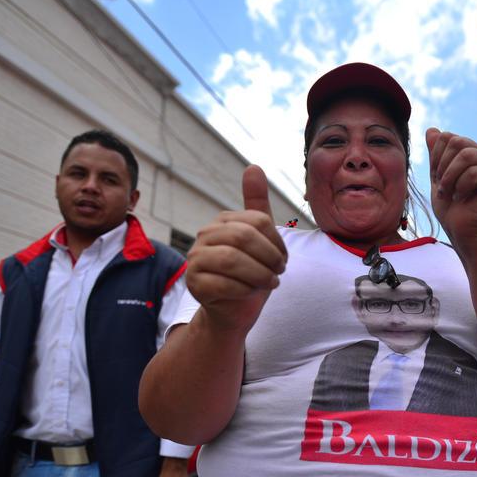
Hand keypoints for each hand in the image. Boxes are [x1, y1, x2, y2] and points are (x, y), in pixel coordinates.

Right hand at [186, 165, 287, 331]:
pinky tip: (251, 293)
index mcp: (223, 221)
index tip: (283, 259)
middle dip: (269, 257)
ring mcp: (195, 259)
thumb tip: (253, 166)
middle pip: (245, 237)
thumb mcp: (260, 240)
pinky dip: (245, 290)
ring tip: (270, 283)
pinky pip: (224, 284)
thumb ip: (257, 206)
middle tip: (279, 272)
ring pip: (233, 260)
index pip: (258, 220)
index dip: (277, 241)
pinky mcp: (194, 284)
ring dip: (260, 275)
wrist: (233, 310)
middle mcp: (205, 236)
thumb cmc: (250, 273)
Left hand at [425, 128, 476, 249]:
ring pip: (467, 155)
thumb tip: (431, 129)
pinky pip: (474, 172)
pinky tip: (463, 198)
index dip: (436, 157)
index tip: (438, 179)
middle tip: (444, 188)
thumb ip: (437, 154)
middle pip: (457, 142)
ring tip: (451, 193)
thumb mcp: (438, 178)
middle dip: (442, 167)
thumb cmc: (452, 209)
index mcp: (473, 152)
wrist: (463, 233)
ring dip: (451, 177)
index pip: (448, 137)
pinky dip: (462, 187)